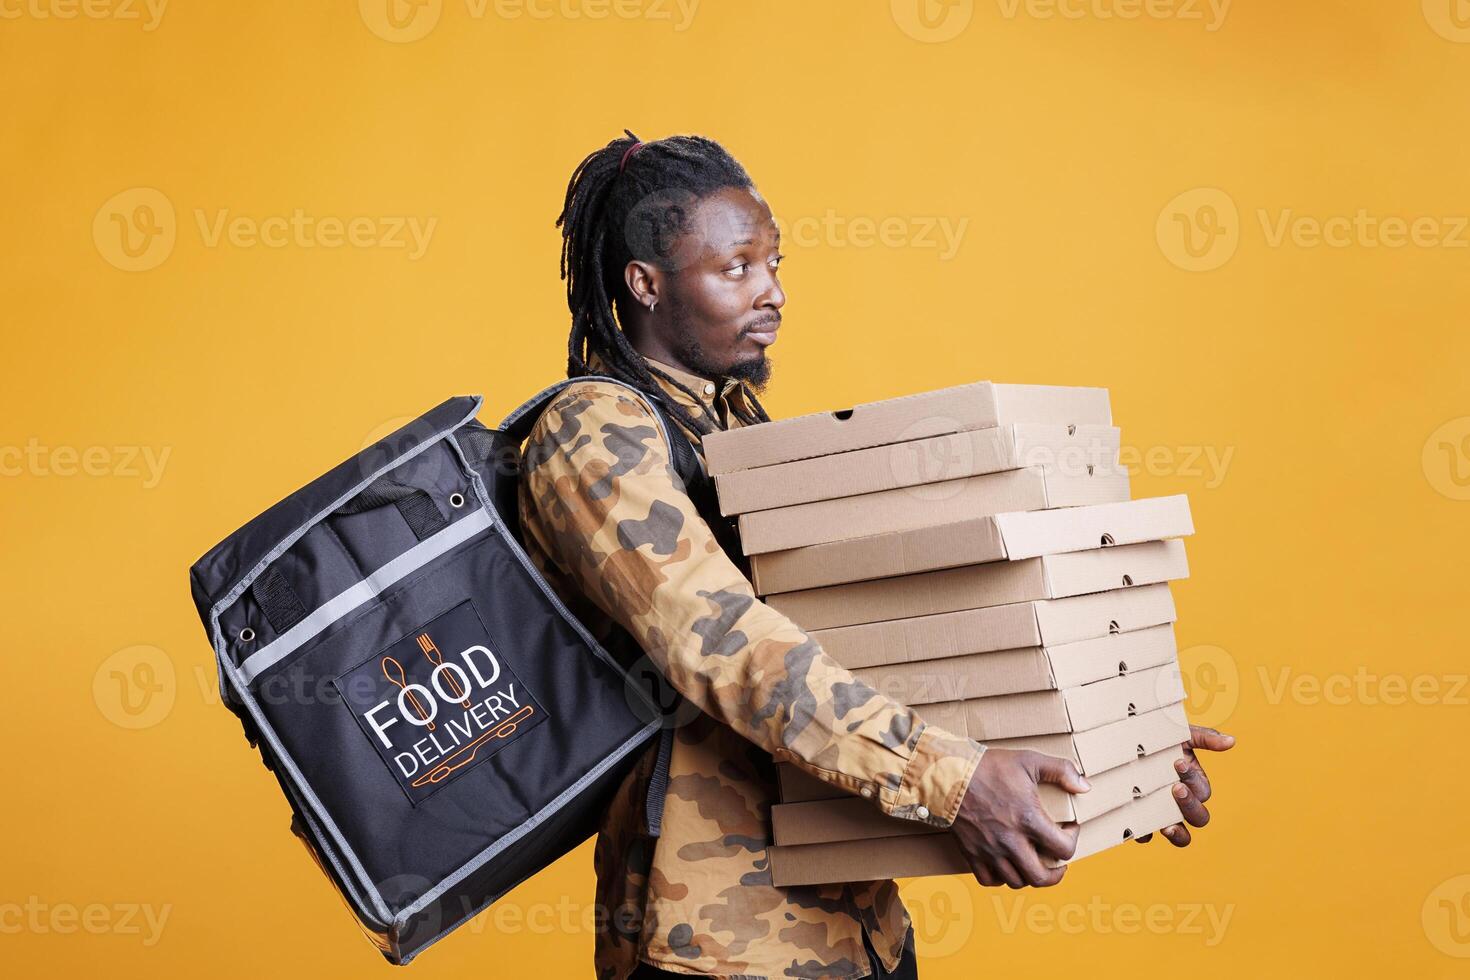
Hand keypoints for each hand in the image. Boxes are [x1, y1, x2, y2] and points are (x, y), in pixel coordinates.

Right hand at [952, 748, 1086, 887]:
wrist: (948, 774)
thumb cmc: (988, 766)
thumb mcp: (1028, 760)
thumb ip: (1061, 771)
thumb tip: (1085, 786)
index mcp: (1029, 819)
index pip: (1063, 849)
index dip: (1073, 840)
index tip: (1070, 828)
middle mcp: (1011, 841)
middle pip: (1041, 877)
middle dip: (1056, 874)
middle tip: (1058, 863)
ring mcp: (990, 850)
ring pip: (1017, 881)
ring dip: (1029, 875)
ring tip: (1033, 863)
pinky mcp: (972, 853)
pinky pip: (989, 880)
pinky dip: (1001, 878)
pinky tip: (1006, 866)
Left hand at [1137, 724, 1235, 846]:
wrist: (1127, 740)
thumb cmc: (1159, 739)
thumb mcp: (1181, 734)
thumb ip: (1205, 737)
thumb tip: (1232, 741)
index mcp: (1194, 784)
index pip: (1203, 791)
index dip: (1194, 780)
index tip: (1179, 763)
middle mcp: (1182, 802)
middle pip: (1199, 817)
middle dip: (1190, 804)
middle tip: (1175, 788)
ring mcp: (1163, 813)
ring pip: (1181, 836)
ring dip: (1178, 833)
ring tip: (1166, 826)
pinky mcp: (1142, 820)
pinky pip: (1147, 835)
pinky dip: (1144, 834)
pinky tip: (1136, 825)